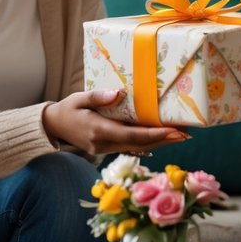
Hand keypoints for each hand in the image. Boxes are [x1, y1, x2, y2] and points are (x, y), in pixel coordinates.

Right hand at [42, 89, 188, 154]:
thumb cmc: (66, 109)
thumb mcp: (78, 99)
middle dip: (165, 140)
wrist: (53, 127)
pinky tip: (163, 139)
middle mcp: (105, 144)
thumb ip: (97, 97)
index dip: (155, 134)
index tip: (174, 130)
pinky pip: (132, 147)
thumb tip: (118, 93)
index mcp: (98, 131)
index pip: (132, 135)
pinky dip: (149, 143)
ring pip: (139, 147)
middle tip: (187, 133)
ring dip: (160, 142)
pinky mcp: (108, 148)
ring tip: (181, 135)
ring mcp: (106, 149)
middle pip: (141, 144)